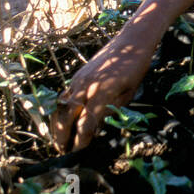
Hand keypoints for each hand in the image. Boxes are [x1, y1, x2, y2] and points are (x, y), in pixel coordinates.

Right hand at [49, 35, 155, 151]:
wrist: (131, 41)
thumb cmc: (135, 67)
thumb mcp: (129, 92)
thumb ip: (112, 110)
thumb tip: (96, 129)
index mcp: (103, 92)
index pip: (86, 122)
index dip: (81, 140)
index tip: (78, 152)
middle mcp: (86, 86)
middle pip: (67, 116)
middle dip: (62, 136)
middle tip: (63, 152)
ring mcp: (79, 79)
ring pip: (61, 107)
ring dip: (57, 125)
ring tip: (59, 141)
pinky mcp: (77, 76)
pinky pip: (64, 96)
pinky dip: (60, 111)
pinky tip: (62, 122)